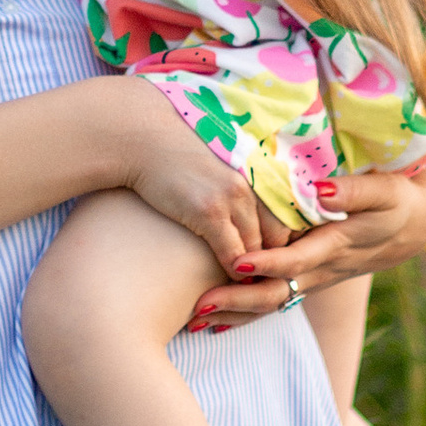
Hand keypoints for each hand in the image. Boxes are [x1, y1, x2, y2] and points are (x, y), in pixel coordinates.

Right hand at [102, 78, 266, 267]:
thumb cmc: (173, 152)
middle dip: (272, 260)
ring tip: (245, 285)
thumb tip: (243, 208)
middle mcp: (251, 184)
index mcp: (256, 171)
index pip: (284, 215)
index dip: (279, 241)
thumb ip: (237, 182)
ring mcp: (231, 198)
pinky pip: (232, 254)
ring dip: (252, 271)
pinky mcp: (209, 212)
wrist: (141, 139)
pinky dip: (233, 272)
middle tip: (261, 278)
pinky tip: (226, 281)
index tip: (270, 257)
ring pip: (257, 249)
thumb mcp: (218, 163)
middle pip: (277, 235)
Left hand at [188, 138, 425, 326]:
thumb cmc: (397, 201)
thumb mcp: (385, 191)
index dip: (269, 264)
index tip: (239, 262)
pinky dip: (244, 313)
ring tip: (193, 319)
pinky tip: (214, 322)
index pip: (298, 261)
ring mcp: (314, 279)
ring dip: (233, 313)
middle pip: (276, 294)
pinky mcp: (308, 280)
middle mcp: (322, 270)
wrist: (413, 227)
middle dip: (236, 302)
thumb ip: (354, 190)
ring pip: (271, 304)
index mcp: (337, 246)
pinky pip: (274, 301)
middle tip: (197, 306)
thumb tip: (321, 191)